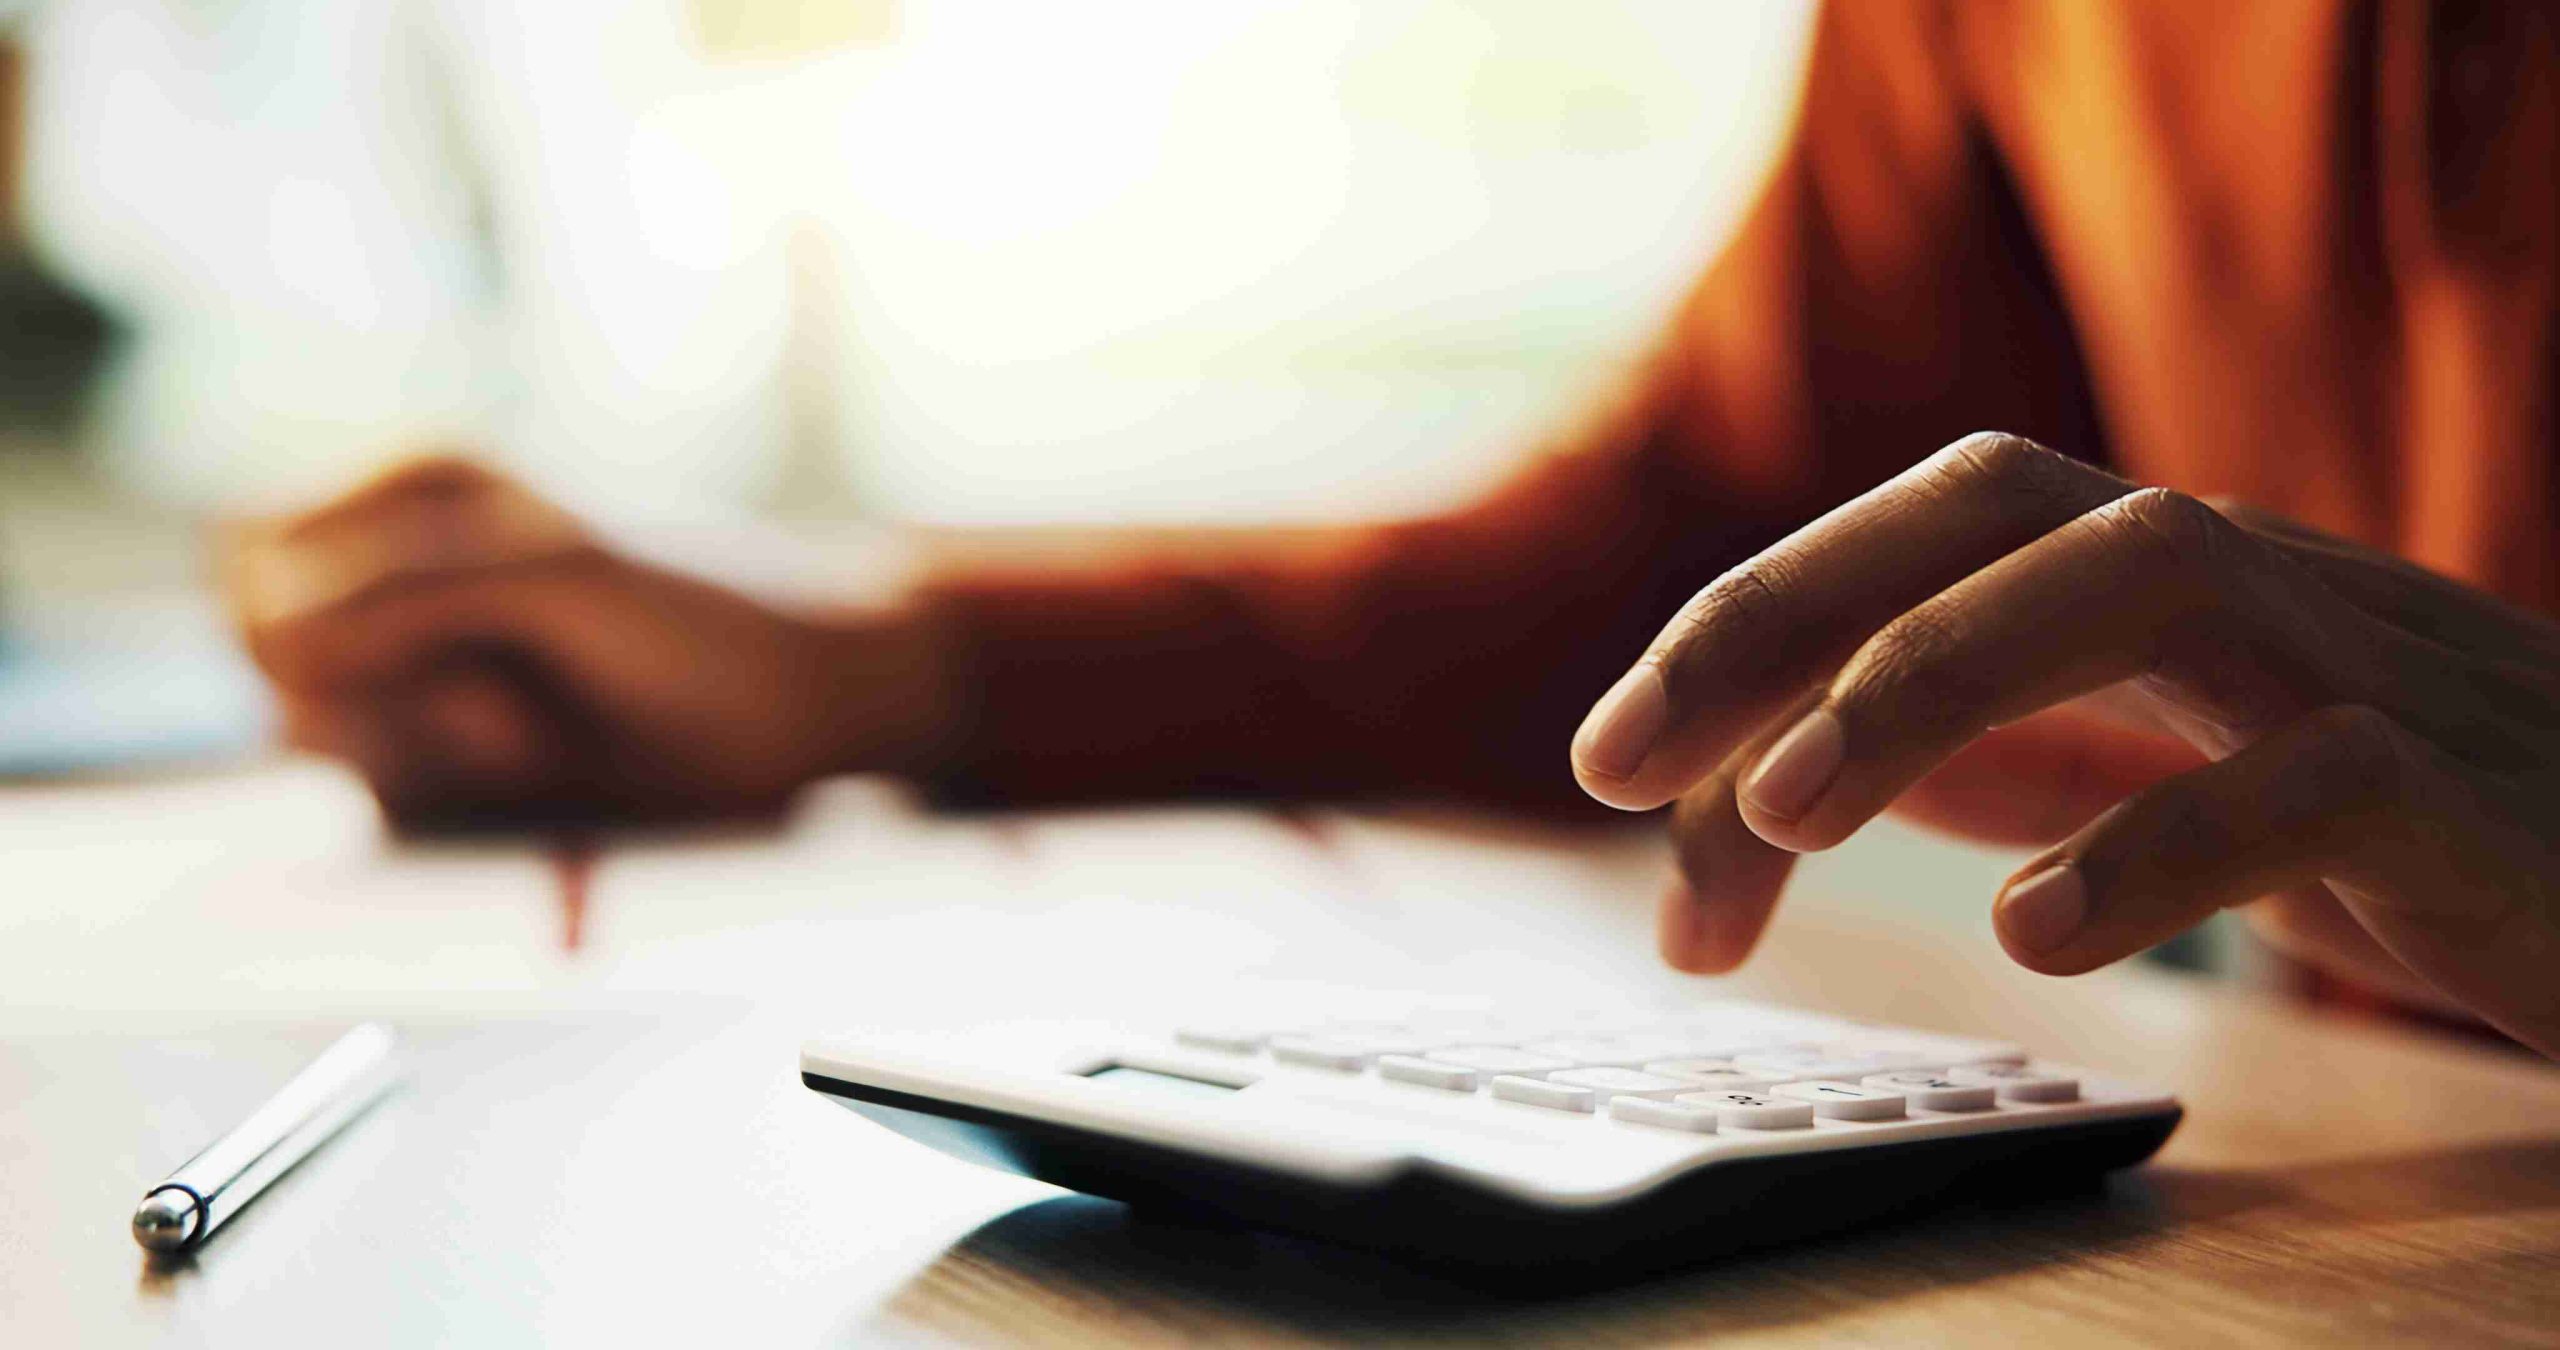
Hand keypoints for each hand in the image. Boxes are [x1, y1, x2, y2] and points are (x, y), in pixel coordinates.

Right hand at [226, 457, 948, 828]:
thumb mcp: (552, 578)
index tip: (421, 644)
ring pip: (317, 736)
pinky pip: (379, 788)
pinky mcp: (451, 746)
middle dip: (371, 698)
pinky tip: (535, 757)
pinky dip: (443, 785)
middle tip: (504, 698)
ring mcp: (421, 663)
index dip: (301, 626)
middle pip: (269, 663)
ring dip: (416, 750)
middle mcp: (396, 568)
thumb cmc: (705, 613)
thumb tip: (271, 635)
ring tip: (531, 726)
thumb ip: (404, 591)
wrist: (817, 696)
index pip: (247, 566)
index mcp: (408, 487)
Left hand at [1570, 432, 2559, 1056]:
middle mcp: (2251, 586)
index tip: (1607, 756)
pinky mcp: (2471, 804)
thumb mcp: (2137, 772)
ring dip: (1933, 683)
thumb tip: (1739, 815)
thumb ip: (1978, 761)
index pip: (1928, 525)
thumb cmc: (2386, 823)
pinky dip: (2163, 845)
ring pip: (2152, 581)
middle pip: (2006, 507)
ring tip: (1790, 813)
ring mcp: (2367, 672)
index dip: (1751, 614)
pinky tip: (2039, 933)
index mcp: (2158, 580)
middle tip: (1628, 766)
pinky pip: (2323, 776)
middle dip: (1793, 618)